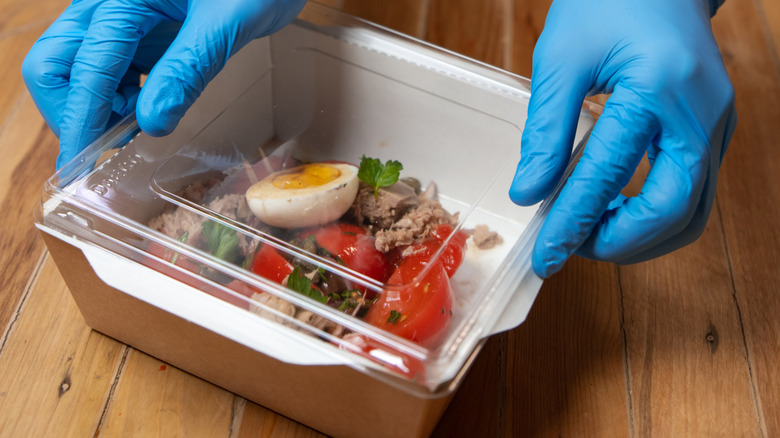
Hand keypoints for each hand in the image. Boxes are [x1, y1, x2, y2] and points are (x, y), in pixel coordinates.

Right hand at [23, 0, 305, 168]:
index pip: (84, 67)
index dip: (79, 120)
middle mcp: (110, 6)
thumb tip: (152, 122)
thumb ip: (187, 69)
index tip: (78, 164)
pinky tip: (144, 116)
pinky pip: (112, 71)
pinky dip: (119, 100)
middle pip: (57, 64)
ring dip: (97, 109)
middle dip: (73, 111)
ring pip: (81, 71)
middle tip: (103, 151)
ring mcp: (123, 20)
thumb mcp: (224, 24)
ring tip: (131, 137)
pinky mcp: (141, 32)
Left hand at [509, 0, 735, 277]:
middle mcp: (701, 113)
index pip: (610, 175)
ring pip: (691, 212)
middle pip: (672, 210)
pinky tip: (613, 213)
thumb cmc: (609, 2)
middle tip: (569, 249)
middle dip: (617, 243)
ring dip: (639, 237)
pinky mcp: (714, 132)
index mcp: (659, 87)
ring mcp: (716, 125)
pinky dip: (652, 216)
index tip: (544, 254)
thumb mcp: (563, 58)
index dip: (573, 221)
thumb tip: (529, 192)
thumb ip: (547, 130)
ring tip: (587, 234)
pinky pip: (691, 193)